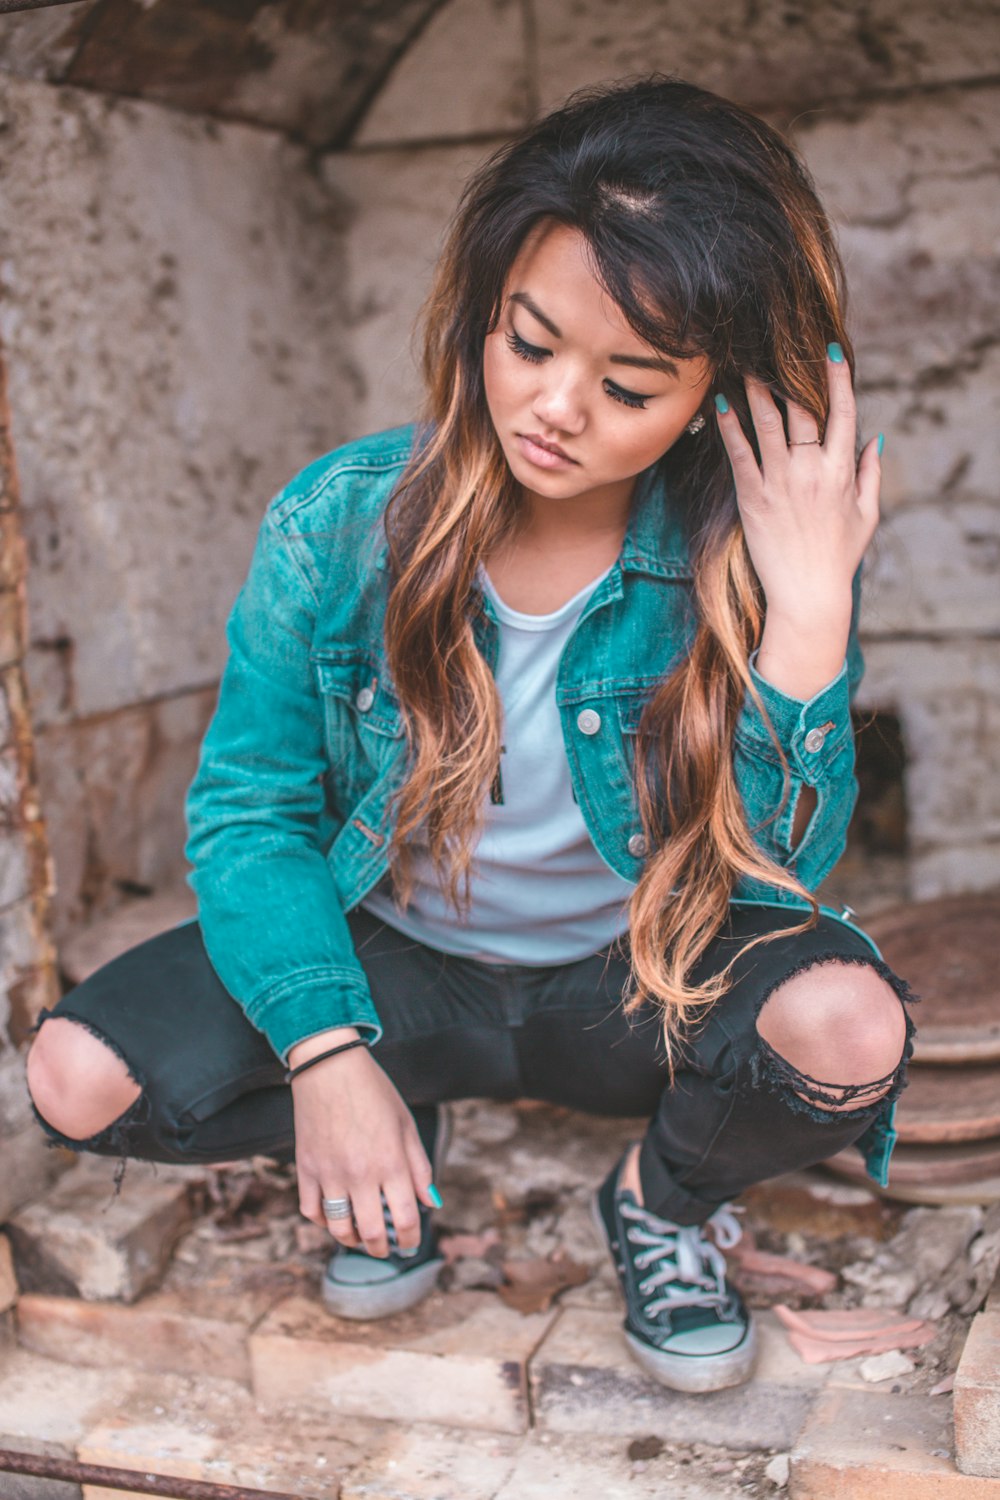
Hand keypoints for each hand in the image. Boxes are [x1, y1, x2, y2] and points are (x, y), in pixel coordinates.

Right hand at [289, 1029, 434, 1257]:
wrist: (329, 1067)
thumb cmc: (373, 1092)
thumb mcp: (405, 1124)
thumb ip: (419, 1166)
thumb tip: (432, 1202)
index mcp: (390, 1162)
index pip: (405, 1218)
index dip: (412, 1238)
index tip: (412, 1243)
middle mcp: (360, 1174)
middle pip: (372, 1232)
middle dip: (382, 1248)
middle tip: (387, 1248)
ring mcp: (329, 1173)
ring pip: (339, 1229)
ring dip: (353, 1241)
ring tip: (361, 1238)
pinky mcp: (306, 1169)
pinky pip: (311, 1211)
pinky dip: (323, 1221)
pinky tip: (334, 1217)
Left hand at [715, 347, 880, 698]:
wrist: (807, 594)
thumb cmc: (839, 557)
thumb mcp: (866, 515)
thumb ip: (870, 474)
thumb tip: (875, 439)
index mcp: (841, 470)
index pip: (843, 413)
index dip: (838, 379)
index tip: (830, 351)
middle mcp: (811, 470)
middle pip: (801, 410)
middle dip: (789, 375)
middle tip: (775, 348)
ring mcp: (780, 482)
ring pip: (767, 423)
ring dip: (756, 389)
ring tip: (745, 364)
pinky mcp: (752, 498)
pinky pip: (739, 453)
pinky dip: (729, 426)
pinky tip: (720, 403)